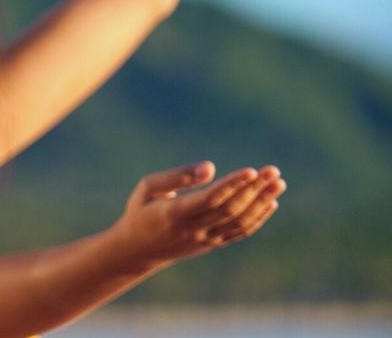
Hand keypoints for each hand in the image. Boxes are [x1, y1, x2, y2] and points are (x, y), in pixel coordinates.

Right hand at [113, 161, 285, 266]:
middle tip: (273, 171)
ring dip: (261, 202)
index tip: (251, 171)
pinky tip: (270, 202)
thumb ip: (177, 176)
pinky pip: (240, 233)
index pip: (210, 199)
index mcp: (174, 214)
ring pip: (239, 222)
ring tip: (278, 183)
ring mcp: (205, 240)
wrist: (138, 250)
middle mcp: (193, 230)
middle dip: (254, 190)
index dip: (232, 185)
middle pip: (230, 209)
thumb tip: (211, 167)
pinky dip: (258, 218)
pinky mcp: (212, 245)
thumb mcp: (148, 188)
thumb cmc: (141, 211)